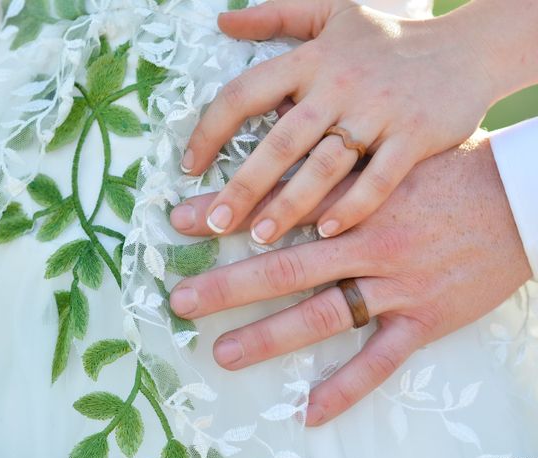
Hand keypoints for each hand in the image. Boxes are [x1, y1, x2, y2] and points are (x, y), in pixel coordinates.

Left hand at [168, 134, 531, 424]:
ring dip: (270, 337)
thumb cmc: (451, 171)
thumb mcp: (388, 155)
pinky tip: (310, 413)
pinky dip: (346, 387)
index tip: (179, 221)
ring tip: (223, 354)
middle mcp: (368, 244)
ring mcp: (396, 286)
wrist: (519, 197)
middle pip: (286, 266)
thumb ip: (336, 165)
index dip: (226, 215)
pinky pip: (382, 360)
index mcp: (356, 201)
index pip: (278, 208)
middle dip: (228, 284)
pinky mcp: (426, 319)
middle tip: (181, 299)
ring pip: (324, 315)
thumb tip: (285, 156)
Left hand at [182, 0, 496, 243]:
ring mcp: (379, 111)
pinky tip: (325, 231)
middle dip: (244, 186)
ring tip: (260, 237)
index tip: (189, 166)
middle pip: (280, 141)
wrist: (466, 48)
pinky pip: (379, 178)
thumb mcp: (334, 13)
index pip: (246, 93)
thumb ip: (278, 15)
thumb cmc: (389, 39)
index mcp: (312, 59)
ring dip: (290, 205)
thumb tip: (225, 21)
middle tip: (214, 224)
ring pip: (324, 165)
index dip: (210, 130)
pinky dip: (352, 205)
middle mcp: (340, 84)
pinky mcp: (415, 136)